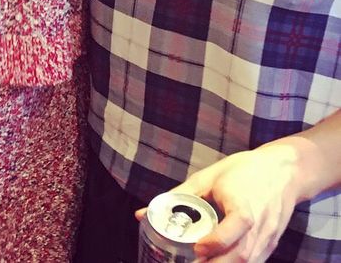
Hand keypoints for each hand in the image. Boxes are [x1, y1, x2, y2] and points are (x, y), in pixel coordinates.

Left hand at [161, 145, 305, 261]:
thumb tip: (142, 214)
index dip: (215, 242)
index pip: (234, 229)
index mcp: (244, 206)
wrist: (283, 172)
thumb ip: (177, 196)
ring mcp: (268, 241)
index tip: (197, 247)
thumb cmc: (243, 171)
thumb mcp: (208, 178)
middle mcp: (259, 228)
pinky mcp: (270, 247)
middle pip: (241, 256)